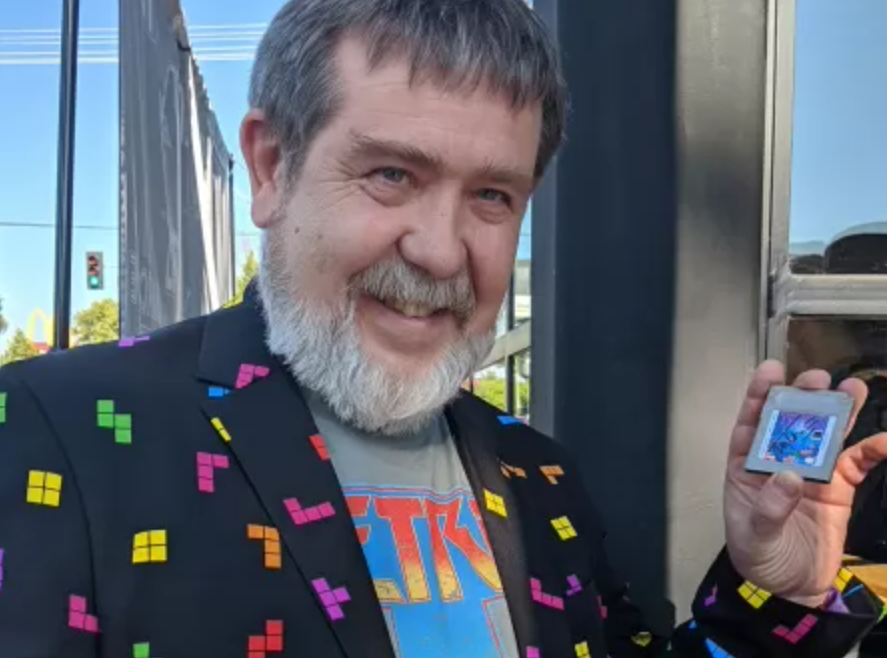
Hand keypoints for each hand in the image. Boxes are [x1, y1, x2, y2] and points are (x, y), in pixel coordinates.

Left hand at [724, 360, 886, 606]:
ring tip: (851, 389)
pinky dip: (871, 450)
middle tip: (817, 379)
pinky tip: (883, 439)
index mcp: (746, 466)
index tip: (770, 372)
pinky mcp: (837, 488)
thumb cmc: (760, 557)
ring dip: (838, 412)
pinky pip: (856, 463)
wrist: (791, 588)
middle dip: (802, 398)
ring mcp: (810, 472)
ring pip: (824, 435)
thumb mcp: (754, 535)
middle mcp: (778, 462)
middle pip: (790, 422)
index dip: (760, 396)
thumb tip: (788, 476)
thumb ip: (768, 507)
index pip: (751, 424)